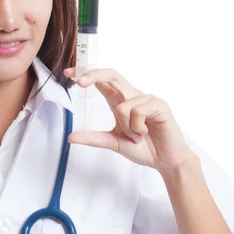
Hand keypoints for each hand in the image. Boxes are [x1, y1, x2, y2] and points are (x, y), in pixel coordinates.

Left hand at [64, 67, 193, 171]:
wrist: (165, 160)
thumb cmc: (142, 148)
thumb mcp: (113, 143)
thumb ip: (94, 138)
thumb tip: (71, 137)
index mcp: (119, 101)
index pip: (101, 81)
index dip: (86, 73)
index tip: (68, 73)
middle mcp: (131, 96)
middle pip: (111, 75)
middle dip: (94, 75)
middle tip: (80, 82)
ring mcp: (146, 98)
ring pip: (122, 105)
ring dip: (125, 127)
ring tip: (136, 136)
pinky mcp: (159, 104)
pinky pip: (138, 111)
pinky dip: (137, 127)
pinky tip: (145, 132)